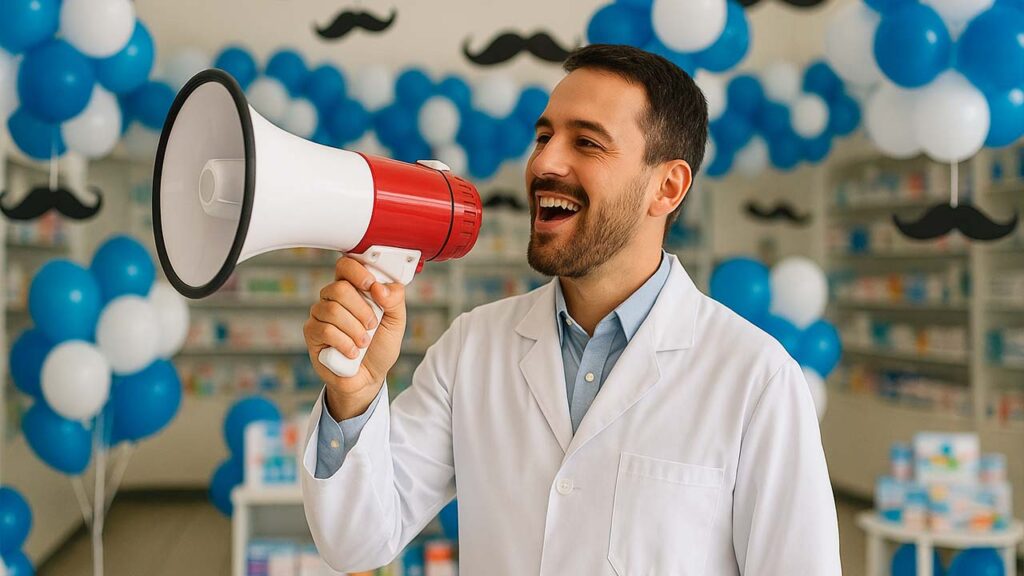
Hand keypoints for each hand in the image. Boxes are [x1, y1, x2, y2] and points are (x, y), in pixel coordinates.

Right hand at [303, 256, 405, 420]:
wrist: (368, 377)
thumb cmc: (380, 346)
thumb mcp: (396, 321)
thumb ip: (394, 299)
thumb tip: (380, 287)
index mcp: (354, 288)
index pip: (346, 265)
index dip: (357, 272)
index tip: (371, 286)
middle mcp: (333, 298)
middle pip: (339, 289)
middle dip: (361, 310)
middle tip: (372, 325)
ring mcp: (319, 314)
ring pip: (332, 310)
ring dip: (355, 329)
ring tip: (363, 342)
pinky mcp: (312, 333)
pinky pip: (325, 330)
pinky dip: (344, 343)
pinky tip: (352, 352)